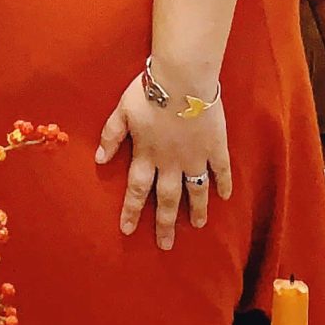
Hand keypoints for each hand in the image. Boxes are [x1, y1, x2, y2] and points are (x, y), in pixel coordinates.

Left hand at [95, 76, 231, 250]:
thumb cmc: (149, 91)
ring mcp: (196, 156)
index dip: (132, 210)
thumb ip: (111, 136)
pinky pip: (221, 170)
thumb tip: (99, 159)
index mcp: (147, 154)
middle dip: (165, 223)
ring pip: (196, 191)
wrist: (182, 79)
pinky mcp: (216, 146)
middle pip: (168, 199)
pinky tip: (226, 197)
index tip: (128, 229)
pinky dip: (224, 184)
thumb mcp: (122, 111)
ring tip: (198, 226)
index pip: (137, 189)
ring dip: (197, 210)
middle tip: (165, 245)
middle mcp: (171, 162)